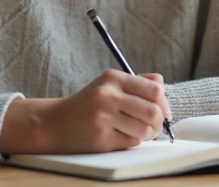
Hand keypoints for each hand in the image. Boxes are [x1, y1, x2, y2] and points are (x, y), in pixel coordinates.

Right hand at [0, 70, 171, 154]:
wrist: (54, 123)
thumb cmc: (87, 104)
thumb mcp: (108, 85)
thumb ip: (137, 83)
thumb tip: (163, 89)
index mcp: (113, 78)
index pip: (154, 89)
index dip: (164, 103)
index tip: (163, 112)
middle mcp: (108, 95)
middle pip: (153, 111)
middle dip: (159, 122)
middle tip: (153, 126)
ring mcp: (103, 117)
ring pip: (145, 129)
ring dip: (146, 134)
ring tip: (136, 131)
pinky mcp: (101, 137)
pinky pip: (131, 142)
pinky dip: (132, 141)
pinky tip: (121, 136)